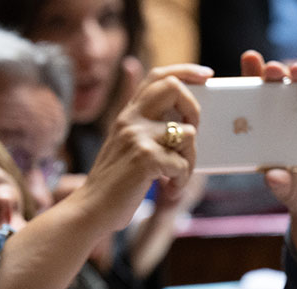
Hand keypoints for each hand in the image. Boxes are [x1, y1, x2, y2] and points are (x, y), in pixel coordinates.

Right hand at [76, 63, 211, 235]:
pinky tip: (170, 190)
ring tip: (177, 177)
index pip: (157, 76)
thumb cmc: (112, 185)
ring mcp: (137, 137)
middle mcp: (130, 120)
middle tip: (191, 133)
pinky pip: (182, 164)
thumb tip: (183, 123)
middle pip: (174, 88)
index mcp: (127, 115)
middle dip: (193, 109)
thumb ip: (146, 129)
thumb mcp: (124, 147)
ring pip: (188, 134)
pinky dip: (181, 181)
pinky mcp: (145, 159)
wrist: (89, 210)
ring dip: (190, 160)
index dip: (186, 70)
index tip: (207, 75)